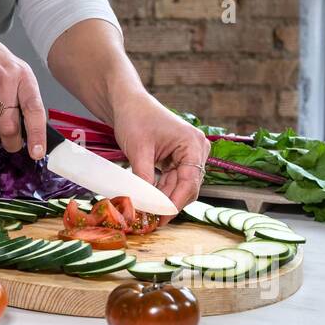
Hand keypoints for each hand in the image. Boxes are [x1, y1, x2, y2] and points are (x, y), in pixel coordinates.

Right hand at [0, 32, 47, 158]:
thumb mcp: (18, 74)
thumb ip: (26, 99)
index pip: (34, 110)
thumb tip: (33, 133)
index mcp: (23, 77)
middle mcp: (3, 80)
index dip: (36, 134)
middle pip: (9, 126)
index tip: (37, 152)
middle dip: (11, 141)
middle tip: (12, 143)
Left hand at [112, 91, 209, 216]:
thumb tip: (144, 204)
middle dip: (169, 204)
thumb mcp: (138, 150)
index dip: (175, 203)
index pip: (190, 182)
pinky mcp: (178, 159)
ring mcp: (189, 155)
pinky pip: (173, 180)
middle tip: (151, 221)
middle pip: (188, 187)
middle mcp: (197, 150)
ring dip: (164, 199)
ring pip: (180, 186)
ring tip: (147, 214)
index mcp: (193, 144)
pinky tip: (149, 201)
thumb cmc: (135, 118)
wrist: (127, 103)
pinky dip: (161, 191)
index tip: (161, 218)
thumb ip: (144, 178)